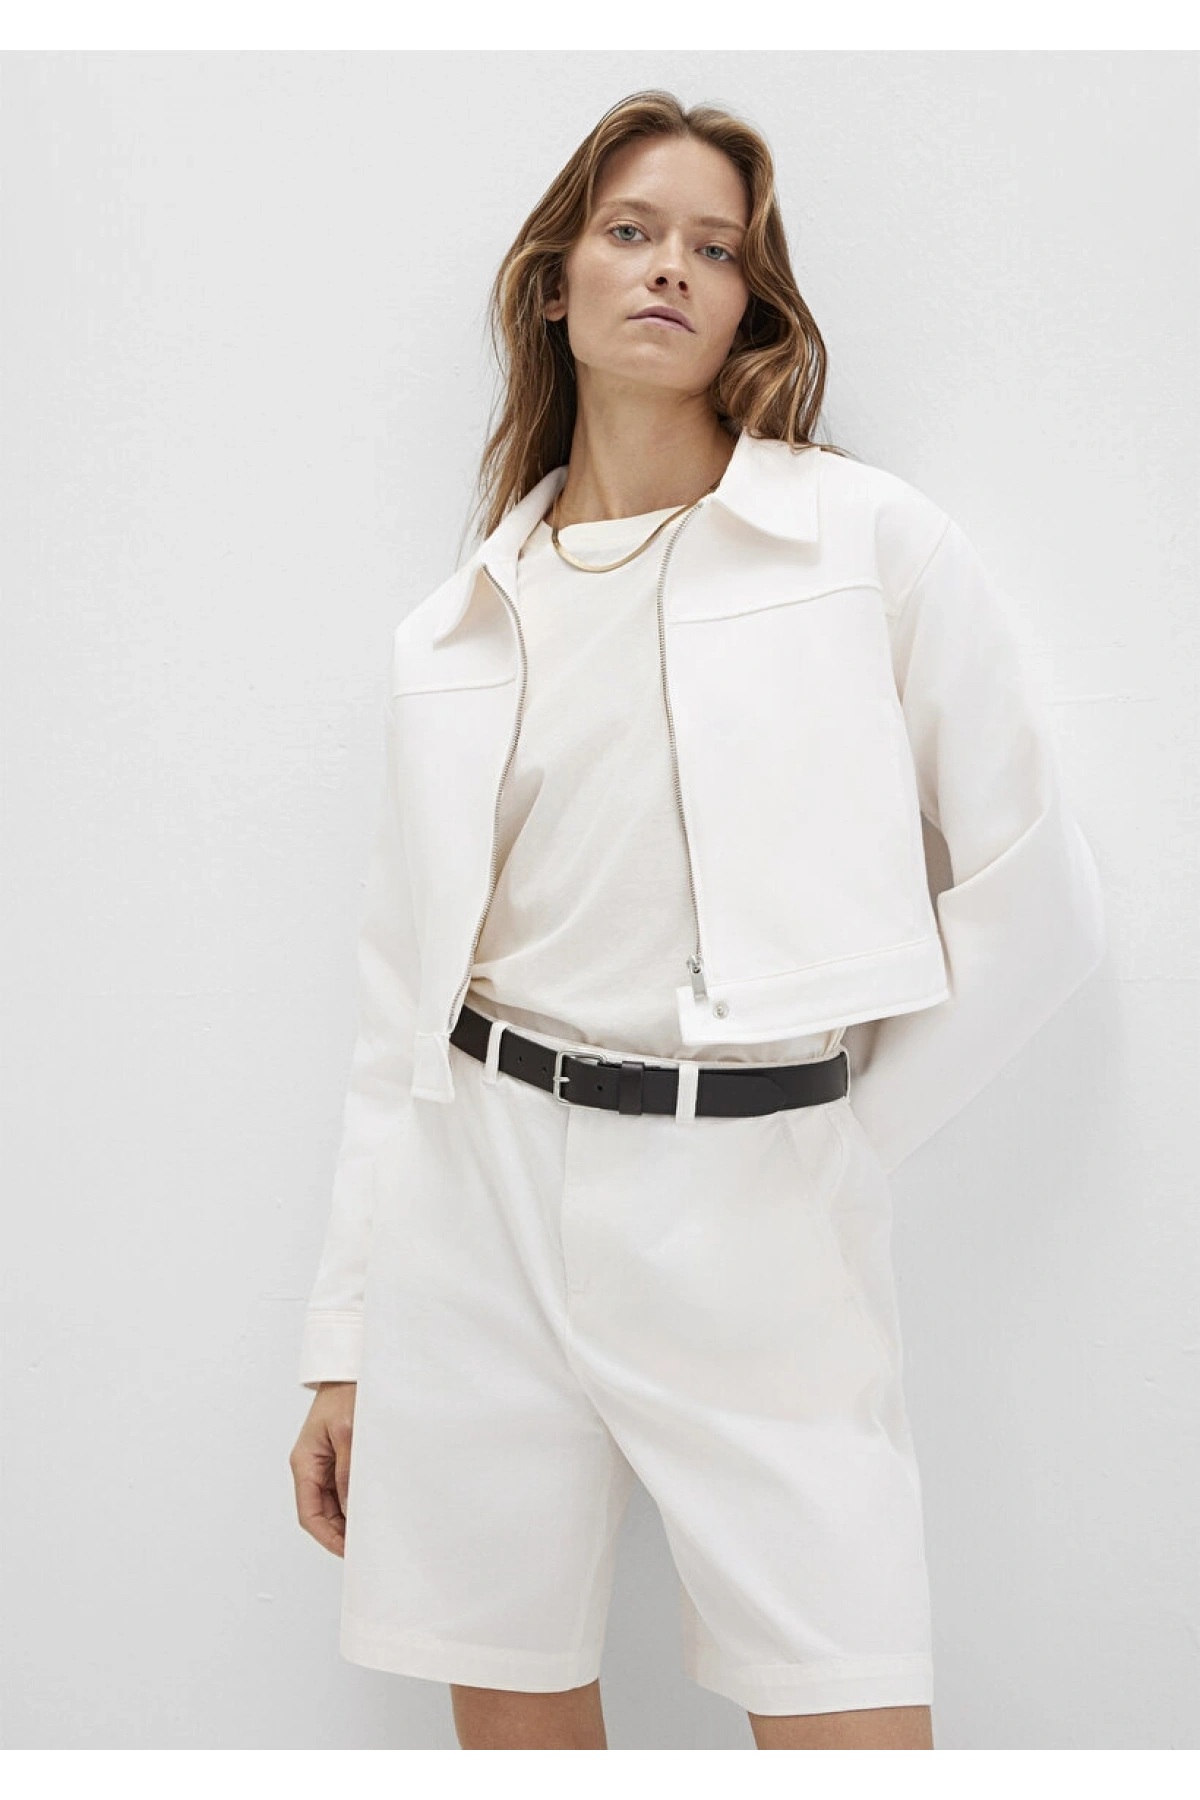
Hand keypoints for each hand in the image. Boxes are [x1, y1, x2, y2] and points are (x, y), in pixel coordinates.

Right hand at [290, 1380, 356, 1556]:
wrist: (351, 1372)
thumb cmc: (346, 1394)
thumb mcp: (347, 1433)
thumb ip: (347, 1472)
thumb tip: (349, 1509)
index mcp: (304, 1462)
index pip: (309, 1514)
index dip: (326, 1537)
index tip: (347, 1550)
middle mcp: (310, 1466)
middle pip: (320, 1513)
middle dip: (339, 1532)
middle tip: (364, 1546)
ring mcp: (323, 1463)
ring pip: (332, 1504)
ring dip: (347, 1518)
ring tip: (369, 1531)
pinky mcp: (337, 1458)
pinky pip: (342, 1488)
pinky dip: (353, 1502)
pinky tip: (370, 1508)